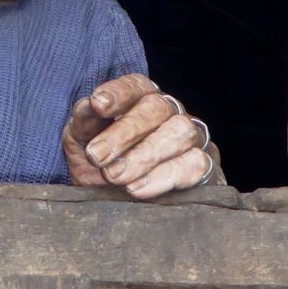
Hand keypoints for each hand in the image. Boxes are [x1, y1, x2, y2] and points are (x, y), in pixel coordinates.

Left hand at [62, 74, 221, 198]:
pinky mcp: (206, 167)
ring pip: (180, 132)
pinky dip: (164, 176)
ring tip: (113, 176)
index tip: (97, 104)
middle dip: (124, 132)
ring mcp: (192, 137)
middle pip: (156, 108)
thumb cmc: (99, 163)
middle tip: (96, 156)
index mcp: (140, 98)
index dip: (117, 92)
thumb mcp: (81, 142)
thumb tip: (87, 106)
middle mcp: (170, 111)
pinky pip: (195, 164)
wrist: (116, 203)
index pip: (135, 85)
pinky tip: (136, 188)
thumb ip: (83, 122)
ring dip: (144, 155)